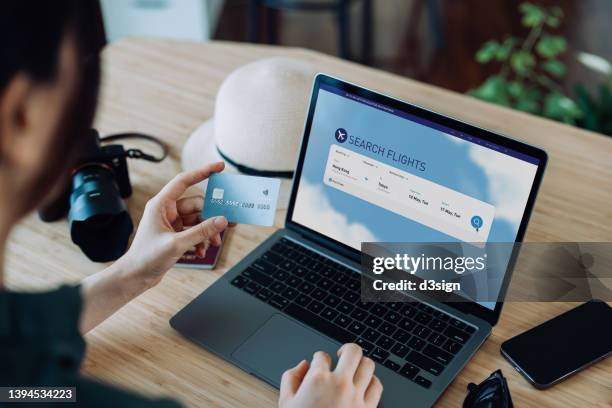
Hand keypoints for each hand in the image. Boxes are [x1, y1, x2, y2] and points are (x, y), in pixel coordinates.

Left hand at [119, 162, 228, 288]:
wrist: (135, 276)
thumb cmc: (145, 258)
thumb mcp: (176, 244)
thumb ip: (201, 231)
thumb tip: (221, 220)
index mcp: (161, 205)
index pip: (184, 181)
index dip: (202, 172)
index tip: (219, 167)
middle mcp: (166, 211)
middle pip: (197, 205)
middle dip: (211, 217)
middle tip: (228, 224)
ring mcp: (172, 223)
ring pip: (198, 220)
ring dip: (207, 232)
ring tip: (212, 244)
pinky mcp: (175, 235)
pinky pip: (195, 232)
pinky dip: (200, 240)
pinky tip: (200, 251)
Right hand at [279, 344, 382, 407]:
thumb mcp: (285, 402)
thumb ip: (290, 378)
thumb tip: (303, 365)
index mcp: (318, 380)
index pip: (322, 355)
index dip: (318, 359)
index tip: (319, 365)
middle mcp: (340, 384)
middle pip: (353, 351)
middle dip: (346, 350)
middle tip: (342, 355)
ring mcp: (356, 396)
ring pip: (368, 365)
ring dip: (360, 365)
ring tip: (354, 369)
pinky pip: (377, 386)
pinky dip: (371, 382)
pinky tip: (364, 385)